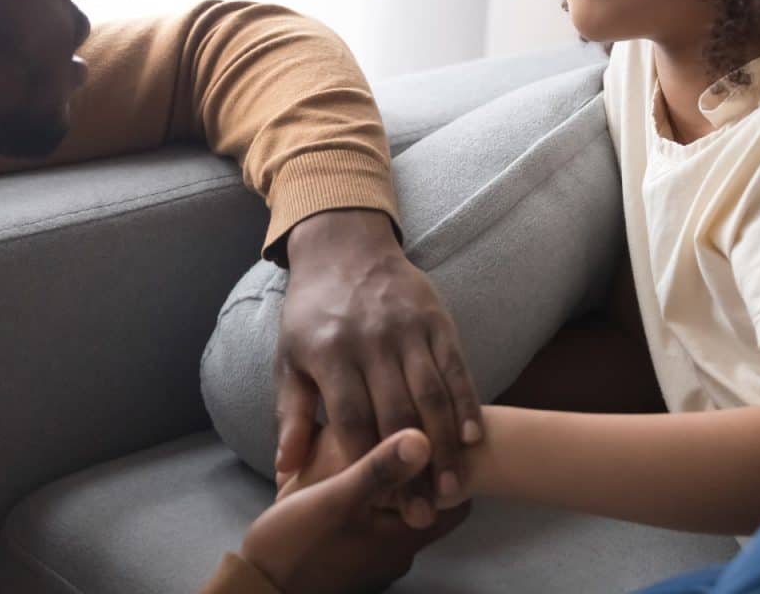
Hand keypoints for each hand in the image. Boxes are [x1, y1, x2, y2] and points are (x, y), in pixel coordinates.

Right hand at [242, 429, 469, 593]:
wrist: (258, 589)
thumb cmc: (296, 545)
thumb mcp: (336, 499)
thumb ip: (379, 468)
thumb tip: (425, 437)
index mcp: (403, 538)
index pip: (457, 504)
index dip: (455, 470)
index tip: (443, 438)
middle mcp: (396, 552)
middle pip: (428, 504)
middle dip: (422, 472)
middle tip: (409, 436)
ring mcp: (373, 557)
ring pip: (398, 512)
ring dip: (391, 484)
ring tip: (373, 448)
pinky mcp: (350, 557)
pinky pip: (373, 521)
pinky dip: (369, 498)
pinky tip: (346, 475)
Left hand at [276, 209, 482, 525]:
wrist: (343, 246)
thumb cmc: (311, 313)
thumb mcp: (288, 358)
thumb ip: (291, 414)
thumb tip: (287, 469)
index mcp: (329, 354)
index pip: (351, 421)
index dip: (366, 465)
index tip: (377, 504)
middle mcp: (370, 342)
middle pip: (396, 415)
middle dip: (410, 468)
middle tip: (421, 512)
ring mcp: (407, 329)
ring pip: (431, 396)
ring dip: (444, 447)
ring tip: (451, 489)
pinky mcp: (436, 319)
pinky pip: (455, 367)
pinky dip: (466, 404)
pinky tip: (472, 438)